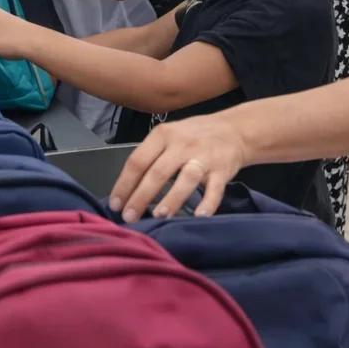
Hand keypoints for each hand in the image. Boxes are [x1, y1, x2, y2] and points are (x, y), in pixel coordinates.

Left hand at [109, 114, 248, 222]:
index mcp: (162, 135)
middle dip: (141, 196)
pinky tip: (199, 216)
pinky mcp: (223, 169)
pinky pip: (215, 188)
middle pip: (158, 172)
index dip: (124, 184)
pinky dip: (208, 202)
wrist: (233, 130)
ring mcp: (203, 156)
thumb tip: (126, 190)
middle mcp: (182, 144)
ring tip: (159, 216)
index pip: (138, 160)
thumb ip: (150, 157)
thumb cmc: (193, 136)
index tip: (115, 204)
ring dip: (172, 198)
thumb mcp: (168, 136)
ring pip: (185, 178)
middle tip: (129, 217)